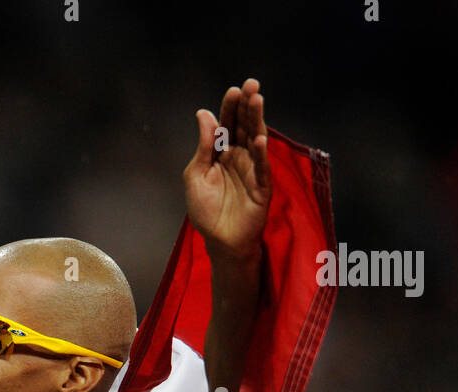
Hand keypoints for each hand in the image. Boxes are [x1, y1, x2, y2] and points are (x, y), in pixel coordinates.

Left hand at [182, 78, 271, 262]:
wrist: (219, 241)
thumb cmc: (205, 210)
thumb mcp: (195, 174)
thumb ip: (203, 146)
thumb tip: (204, 113)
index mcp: (221, 153)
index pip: (227, 125)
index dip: (230, 108)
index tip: (233, 90)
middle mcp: (239, 157)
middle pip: (244, 127)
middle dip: (247, 106)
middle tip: (251, 85)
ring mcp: (252, 170)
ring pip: (256, 140)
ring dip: (257, 121)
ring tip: (257, 100)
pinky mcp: (261, 187)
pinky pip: (262, 168)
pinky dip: (260, 154)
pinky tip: (258, 139)